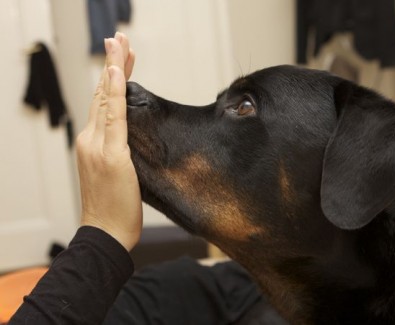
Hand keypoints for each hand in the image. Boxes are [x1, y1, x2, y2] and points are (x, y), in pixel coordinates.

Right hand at [76, 32, 140, 250]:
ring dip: (113, 70)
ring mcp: (98, 145)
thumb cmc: (114, 207)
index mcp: (94, 143)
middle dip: (112, 64)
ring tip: (120, 45)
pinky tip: (117, 74)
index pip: (105, 104)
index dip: (113, 80)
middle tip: (119, 39)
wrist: (105, 232)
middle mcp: (91, 139)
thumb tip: (133, 142)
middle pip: (102, 95)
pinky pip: (114, 118)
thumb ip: (121, 152)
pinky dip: (115, 94)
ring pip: (106, 100)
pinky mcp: (110, 154)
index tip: (122, 59)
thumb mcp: (118, 174)